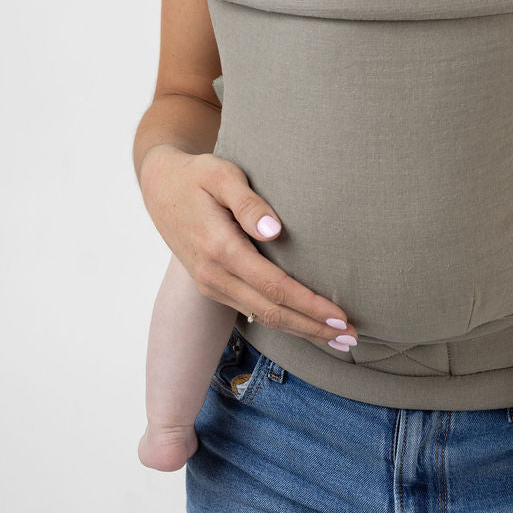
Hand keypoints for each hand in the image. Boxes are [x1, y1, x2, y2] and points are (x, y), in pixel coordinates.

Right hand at [139, 144, 357, 344]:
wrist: (160, 186)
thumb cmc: (197, 174)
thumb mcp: (221, 175)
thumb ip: (248, 202)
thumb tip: (275, 231)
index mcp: (219, 248)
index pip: (274, 287)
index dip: (309, 305)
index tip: (341, 315)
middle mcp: (213, 275)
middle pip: (272, 312)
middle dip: (313, 328)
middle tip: (352, 337)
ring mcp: (211, 285)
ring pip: (262, 317)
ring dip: (301, 330)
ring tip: (338, 337)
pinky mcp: (213, 286)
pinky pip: (251, 311)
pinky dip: (282, 321)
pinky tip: (305, 324)